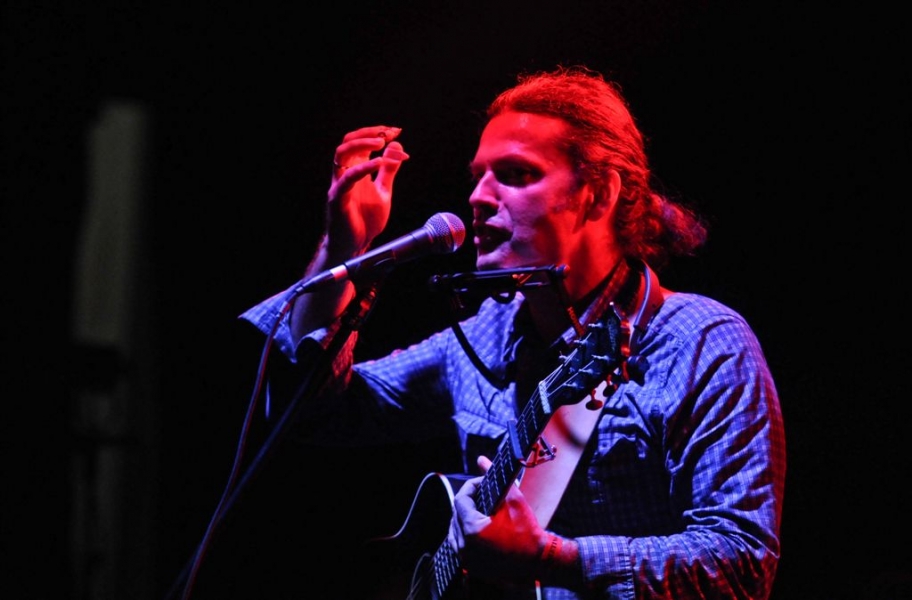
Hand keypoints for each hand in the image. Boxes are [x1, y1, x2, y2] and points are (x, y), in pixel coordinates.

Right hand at [326, 125, 408, 260]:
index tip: (396, 131)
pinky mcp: (338, 198)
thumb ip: (388, 171)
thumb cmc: (366, 220)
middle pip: (348, 141)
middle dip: (368, 132)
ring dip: (361, 143)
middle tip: (388, 132)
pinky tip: (380, 162)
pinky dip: (364, 167)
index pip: (360, 142)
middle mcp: (345, 174)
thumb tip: (396, 147)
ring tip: (381, 142)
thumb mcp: (383, 192)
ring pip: (341, 153)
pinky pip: (347, 179)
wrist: (356, 245)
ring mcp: (339, 185)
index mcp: (356, 171)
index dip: (377, 133)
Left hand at [447, 456, 548, 586]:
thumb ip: (494, 479)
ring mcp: (467, 559)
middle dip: (467, 502)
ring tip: (480, 511)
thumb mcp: (513, 500)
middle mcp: (465, 546)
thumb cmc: (528, 531)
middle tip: (483, 495)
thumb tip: (481, 459)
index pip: (460, 500)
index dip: (470, 487)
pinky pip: (461, 547)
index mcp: (472, 529)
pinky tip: (479, 528)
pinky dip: (466, 535)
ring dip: (464, 519)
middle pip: (456, 515)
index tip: (482, 483)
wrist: (539, 561)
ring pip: (455, 532)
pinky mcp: (472, 568)